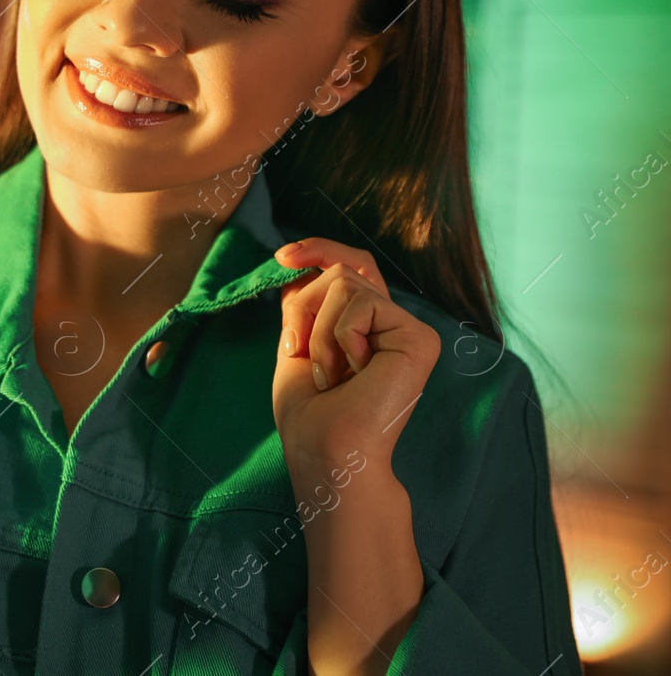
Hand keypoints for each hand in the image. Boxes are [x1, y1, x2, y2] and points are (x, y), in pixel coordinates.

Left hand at [270, 238, 439, 474]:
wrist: (328, 452)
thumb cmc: (310, 414)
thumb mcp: (296, 345)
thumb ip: (304, 304)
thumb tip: (297, 265)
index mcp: (365, 326)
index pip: (351, 265)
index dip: (319, 250)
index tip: (283, 256)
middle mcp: (390, 323)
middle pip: (340, 270)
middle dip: (305, 307)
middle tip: (303, 354)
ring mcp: (407, 329)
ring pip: (344, 282)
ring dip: (318, 331)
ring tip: (332, 375)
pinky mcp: (418, 337)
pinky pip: (359, 304)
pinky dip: (339, 337)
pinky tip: (354, 374)